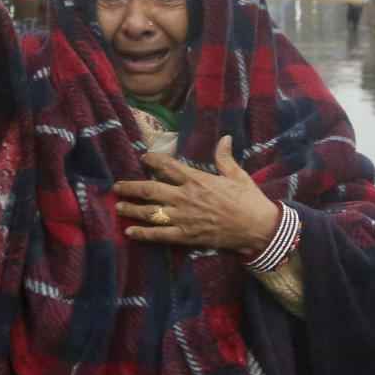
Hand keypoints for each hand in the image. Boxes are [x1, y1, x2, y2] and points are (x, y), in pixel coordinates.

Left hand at [114, 136, 279, 253]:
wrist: (258, 227)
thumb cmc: (249, 199)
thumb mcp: (237, 175)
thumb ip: (224, 157)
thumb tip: (225, 138)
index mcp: (197, 179)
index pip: (168, 166)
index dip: (153, 160)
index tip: (144, 158)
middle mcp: (186, 197)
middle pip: (151, 190)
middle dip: (131, 187)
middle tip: (116, 187)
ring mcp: (184, 217)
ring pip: (150, 212)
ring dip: (132, 209)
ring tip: (118, 206)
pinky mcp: (186, 236)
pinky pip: (160, 234)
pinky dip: (143, 234)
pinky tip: (130, 232)